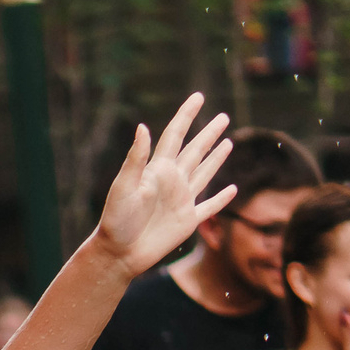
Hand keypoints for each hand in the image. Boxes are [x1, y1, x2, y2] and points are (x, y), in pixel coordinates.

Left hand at [92, 94, 236, 278]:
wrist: (118, 253)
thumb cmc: (116, 221)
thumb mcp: (123, 187)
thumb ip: (135, 159)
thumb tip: (143, 127)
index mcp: (157, 170)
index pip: (175, 136)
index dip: (186, 115)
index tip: (198, 96)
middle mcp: (172, 181)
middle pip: (195, 151)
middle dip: (208, 133)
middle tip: (223, 116)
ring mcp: (181, 201)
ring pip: (204, 173)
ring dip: (216, 159)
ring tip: (228, 142)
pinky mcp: (188, 221)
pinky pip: (210, 207)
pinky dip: (222, 199)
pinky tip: (233, 190)